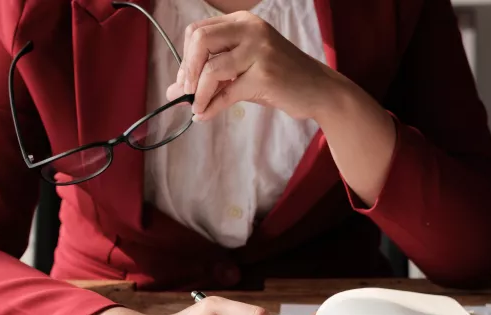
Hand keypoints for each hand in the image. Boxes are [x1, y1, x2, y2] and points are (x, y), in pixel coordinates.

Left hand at [167, 10, 337, 121]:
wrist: (318, 91)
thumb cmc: (278, 80)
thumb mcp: (241, 72)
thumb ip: (209, 76)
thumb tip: (172, 91)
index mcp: (243, 22)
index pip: (198, 30)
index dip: (186, 57)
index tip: (184, 80)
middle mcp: (251, 29)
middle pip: (200, 40)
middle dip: (187, 70)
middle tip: (185, 92)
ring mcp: (259, 50)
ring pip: (211, 68)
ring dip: (198, 93)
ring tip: (197, 108)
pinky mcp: (265, 74)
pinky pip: (227, 92)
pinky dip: (211, 107)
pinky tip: (205, 116)